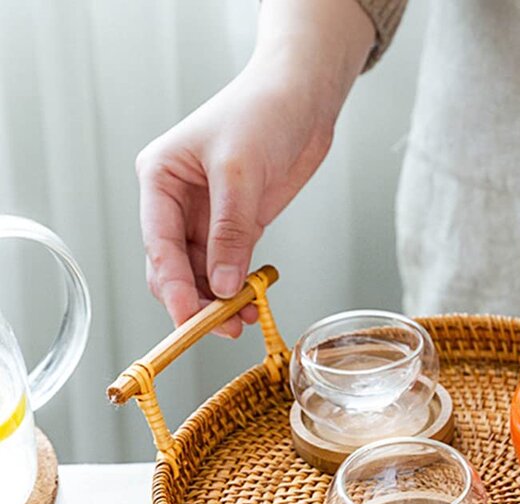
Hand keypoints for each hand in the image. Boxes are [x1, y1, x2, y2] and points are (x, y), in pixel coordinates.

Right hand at [136, 0, 372, 336]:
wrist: (302, 100)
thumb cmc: (261, 114)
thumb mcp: (239, 173)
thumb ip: (229, 232)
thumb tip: (221, 285)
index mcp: (160, 179)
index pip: (158, 243)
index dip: (173, 286)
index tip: (189, 318)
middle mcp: (178, 201)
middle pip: (174, 266)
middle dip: (196, 299)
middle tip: (221, 328)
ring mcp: (208, 216)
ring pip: (203, 272)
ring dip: (220, 300)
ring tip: (244, 320)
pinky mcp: (238, 225)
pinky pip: (230, 266)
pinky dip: (240, 288)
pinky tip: (253, 304)